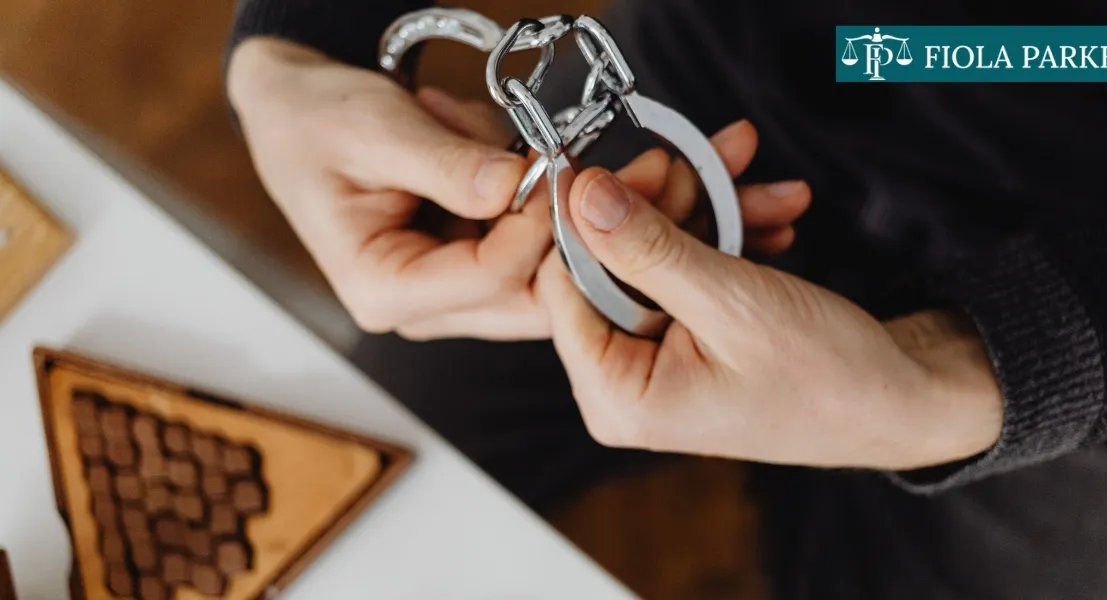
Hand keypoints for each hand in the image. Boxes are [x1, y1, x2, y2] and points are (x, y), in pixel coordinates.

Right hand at [228, 38, 810, 341]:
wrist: (296, 110)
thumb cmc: (315, 120)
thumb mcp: (368, 129)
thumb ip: (444, 161)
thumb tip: (518, 185)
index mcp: (389, 291)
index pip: (493, 274)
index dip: (547, 222)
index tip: (584, 168)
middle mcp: (435, 304)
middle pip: (546, 289)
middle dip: (621, 236)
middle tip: (692, 184)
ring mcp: (466, 285)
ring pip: (566, 273)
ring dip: (634, 230)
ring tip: (712, 183)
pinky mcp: (488, 256)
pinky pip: (559, 246)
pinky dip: (609, 218)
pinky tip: (681, 189)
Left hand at [536, 166, 1003, 470]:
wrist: (903, 400)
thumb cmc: (827, 378)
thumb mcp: (730, 301)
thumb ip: (647, 247)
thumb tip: (582, 195)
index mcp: (616, 396)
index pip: (561, 286)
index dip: (595, 217)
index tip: (644, 165)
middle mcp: (625, 384)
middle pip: (609, 263)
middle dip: (668, 203)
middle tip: (713, 160)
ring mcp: (657, 360)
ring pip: (654, 255)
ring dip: (710, 210)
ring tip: (766, 183)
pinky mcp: (688, 339)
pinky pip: (687, 269)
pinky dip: (726, 236)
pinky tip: (773, 215)